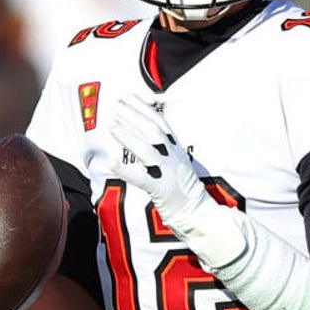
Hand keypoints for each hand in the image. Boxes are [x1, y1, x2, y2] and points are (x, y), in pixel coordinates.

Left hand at [108, 97, 216, 234]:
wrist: (199, 212)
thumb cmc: (185, 190)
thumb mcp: (179, 163)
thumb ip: (167, 148)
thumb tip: (151, 134)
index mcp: (176, 149)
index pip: (160, 122)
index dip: (144, 108)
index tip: (129, 96)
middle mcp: (172, 156)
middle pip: (152, 130)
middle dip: (134, 115)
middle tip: (116, 104)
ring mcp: (167, 172)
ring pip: (146, 149)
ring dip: (128, 135)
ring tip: (111, 124)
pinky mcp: (160, 189)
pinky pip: (140, 177)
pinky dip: (125, 169)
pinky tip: (110, 161)